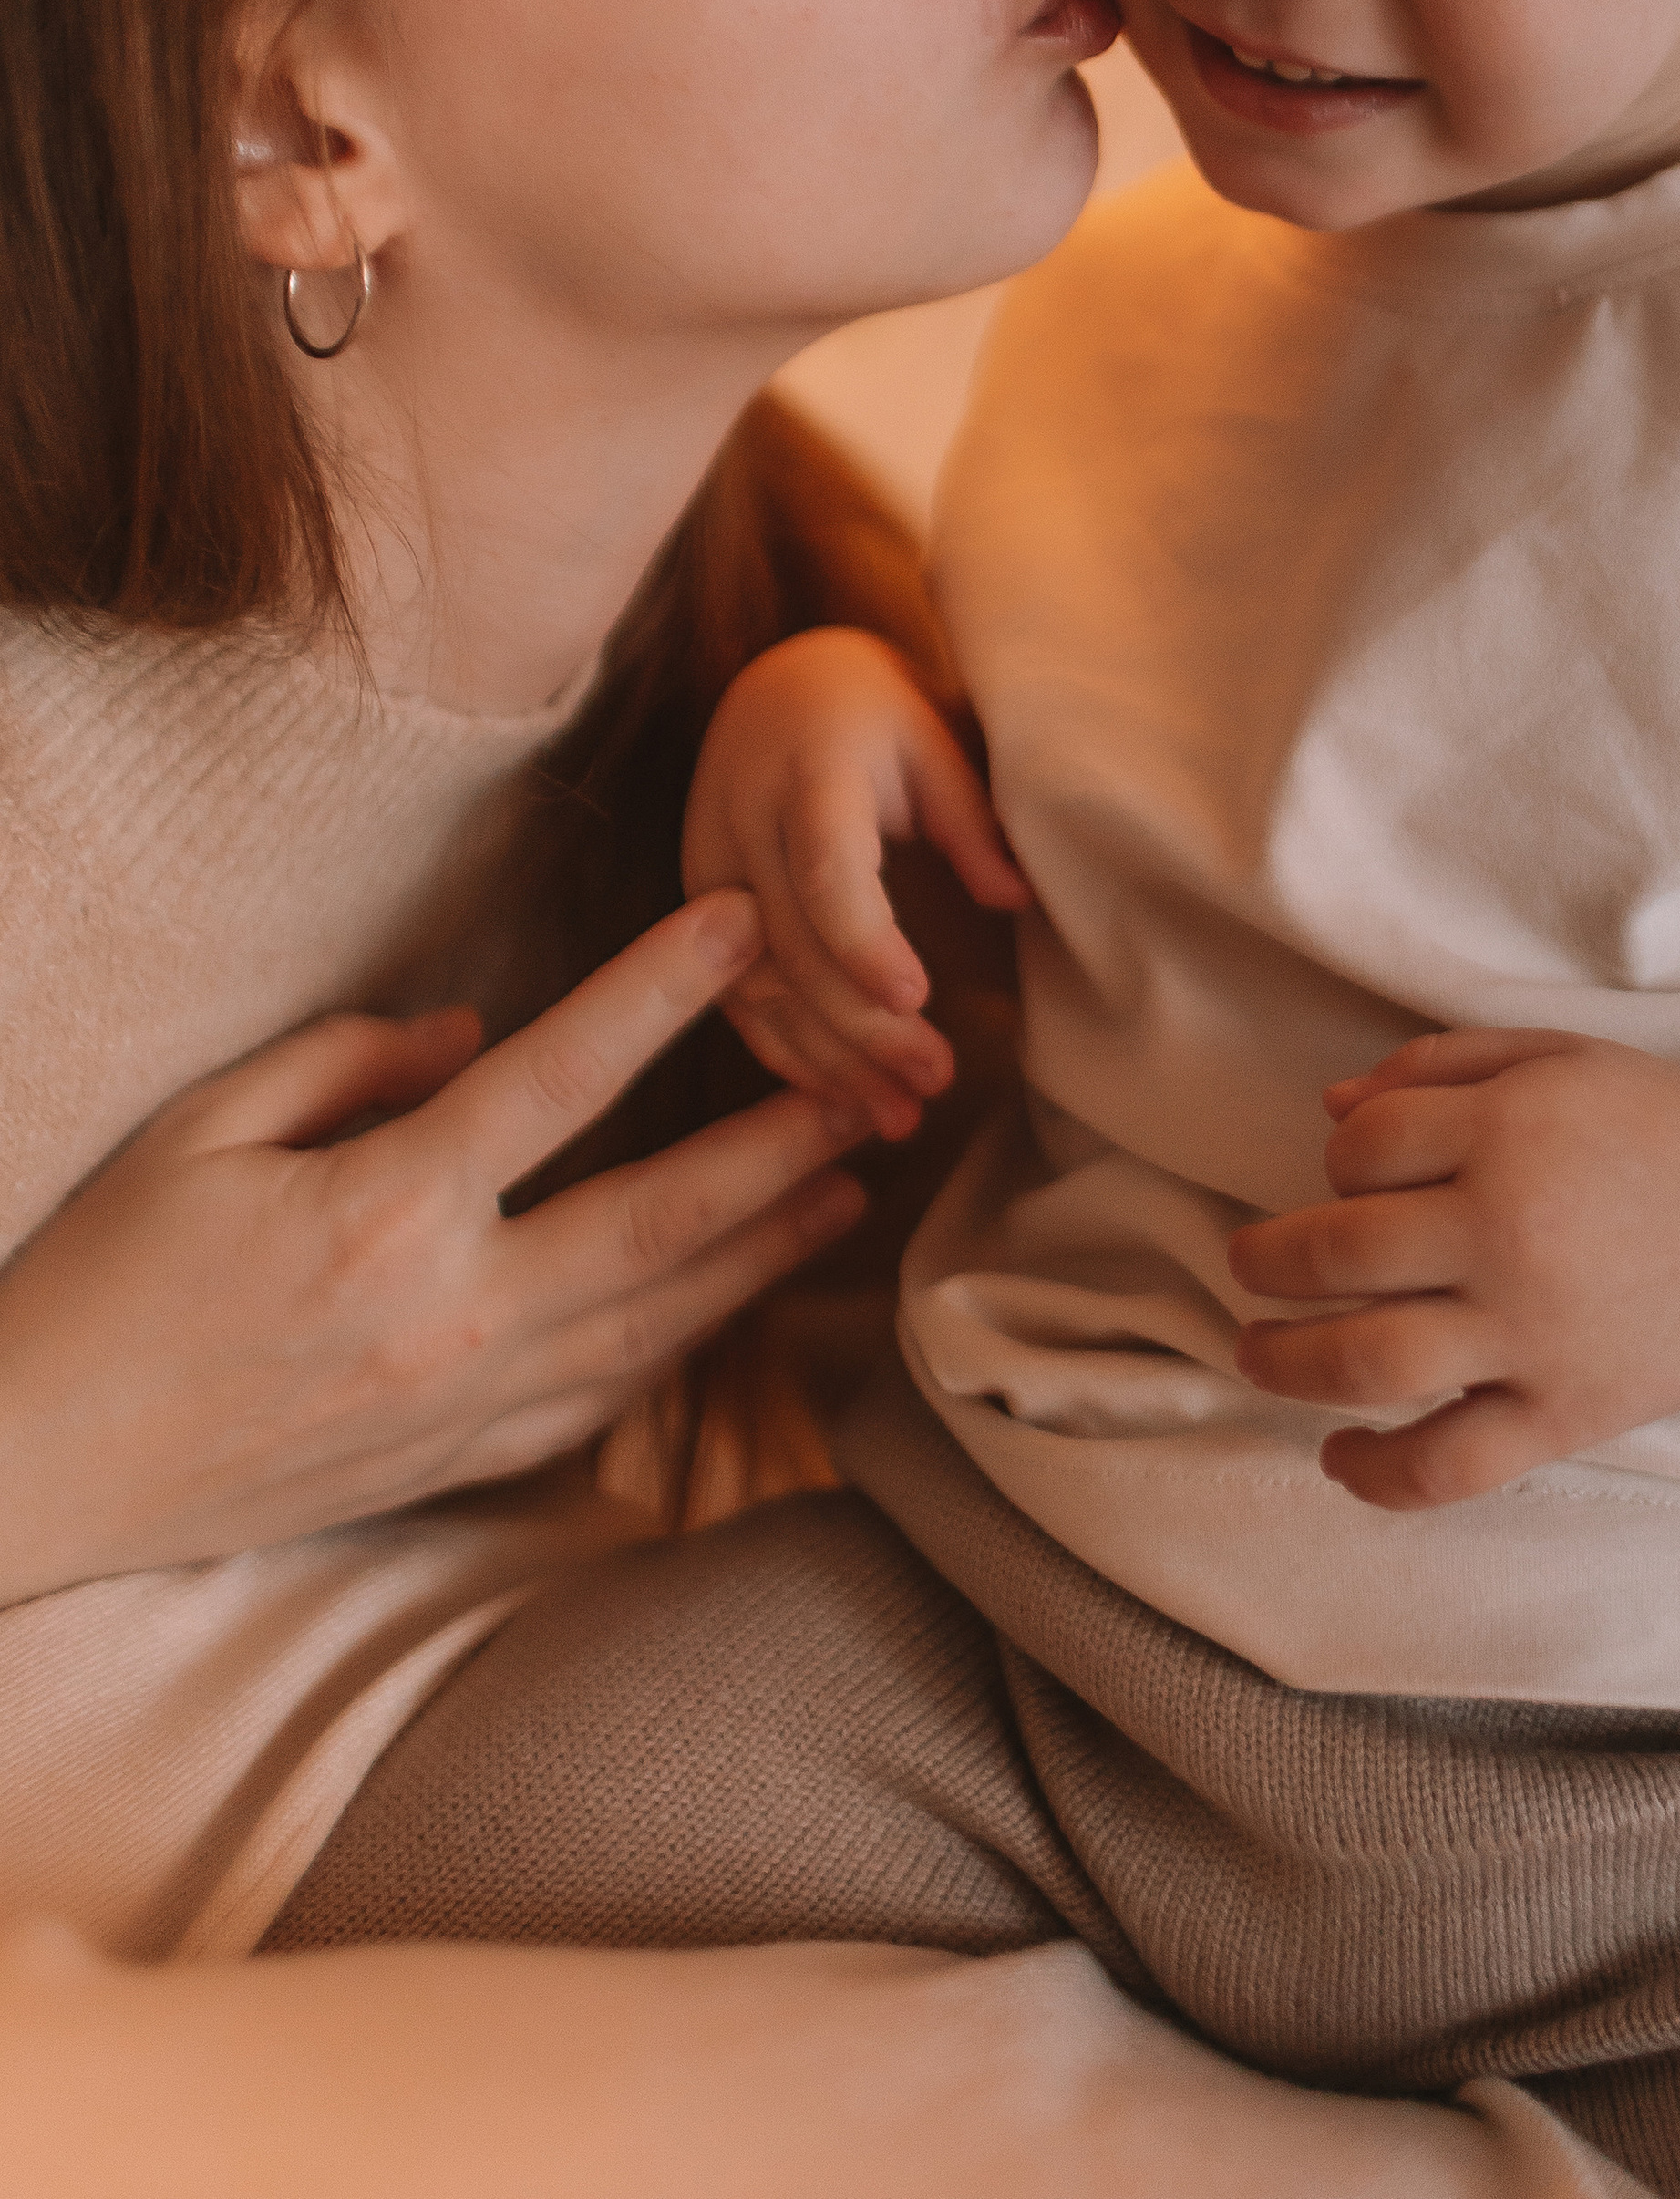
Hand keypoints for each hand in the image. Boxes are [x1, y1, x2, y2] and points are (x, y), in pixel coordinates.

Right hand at [0, 892, 863, 1604]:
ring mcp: (462, 1406)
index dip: (659, 989)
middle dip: (781, 1143)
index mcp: (381, 1210)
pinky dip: (685, 1340)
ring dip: (767, 1251)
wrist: (35, 1472)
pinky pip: (606, 1398)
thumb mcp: (199, 1129)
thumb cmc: (102, 1281)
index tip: (741, 922)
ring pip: (660, 1321)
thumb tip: (471, 1032)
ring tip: (853, 1183)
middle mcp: (447, 1316)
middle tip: (882, 1082)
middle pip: (659, 1217)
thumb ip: (347, 1061)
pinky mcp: (456, 1465)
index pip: (558, 1077)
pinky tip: (735, 1297)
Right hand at [681, 630, 1028, 1141]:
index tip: (917, 1000)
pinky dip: (786, 1052)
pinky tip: (840, 1098)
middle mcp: (742, 825)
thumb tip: (1018, 900)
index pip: (828, 871)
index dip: (866, 942)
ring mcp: (708, 872)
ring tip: (900, 1116)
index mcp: (809, 773)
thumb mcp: (933, 740)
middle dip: (863, 1028)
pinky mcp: (697, 910)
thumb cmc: (876, 713)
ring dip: (828, 1062)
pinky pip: (734, 995)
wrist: (779, 687)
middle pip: (795, 946)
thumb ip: (971, 820)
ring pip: (758, 986)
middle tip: (937, 1081)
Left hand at [1225, 1027, 1679, 1512]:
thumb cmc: (1662, 1129)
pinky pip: (1450, 1464)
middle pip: (1340, 1250)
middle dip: (1269, 1260)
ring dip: (1286, 1361)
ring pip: (1369, 1360)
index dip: (1338, 1159)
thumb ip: (1441, 1066)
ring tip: (1255, 1351)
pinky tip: (1339, 1458)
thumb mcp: (1559, 1060)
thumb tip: (1329, 1106)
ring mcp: (1537, 1333)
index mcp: (1511, 1131)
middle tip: (1247, 1264)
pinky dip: (1378, 1475)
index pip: (1362, 1147)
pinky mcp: (1566, 1414)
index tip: (1351, 1177)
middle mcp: (1513, 1232)